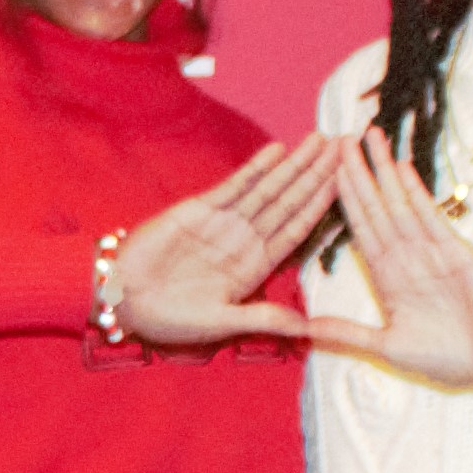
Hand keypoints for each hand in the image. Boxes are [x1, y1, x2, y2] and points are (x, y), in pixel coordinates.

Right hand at [107, 134, 345, 348]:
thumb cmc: (169, 318)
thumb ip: (264, 319)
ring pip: (268, 188)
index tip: (350, 185)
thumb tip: (307, 331)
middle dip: (319, 174)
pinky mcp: (198, 209)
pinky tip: (277, 151)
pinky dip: (255, 169)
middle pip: (291, 201)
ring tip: (321, 140)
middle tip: (346, 147)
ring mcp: (224, 222)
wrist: (123, 300)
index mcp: (256, 267)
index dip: (324, 206)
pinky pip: (233, 186)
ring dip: (295, 164)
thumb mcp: (221, 322)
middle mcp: (245, 240)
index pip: (299, 230)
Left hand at [299, 133, 472, 389]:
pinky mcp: (456, 251)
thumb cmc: (450, 359)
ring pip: (399, 204)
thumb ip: (347, 334)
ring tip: (369, 138)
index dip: (343, 201)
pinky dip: (414, 193)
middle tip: (340, 138)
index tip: (325, 171)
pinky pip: (429, 217)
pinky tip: (400, 168)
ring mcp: (431, 251)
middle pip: (375, 207)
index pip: (360, 230)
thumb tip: (303, 331)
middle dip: (358, 174)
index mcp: (388, 277)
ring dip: (383, 171)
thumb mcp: (387, 347)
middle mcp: (406, 258)